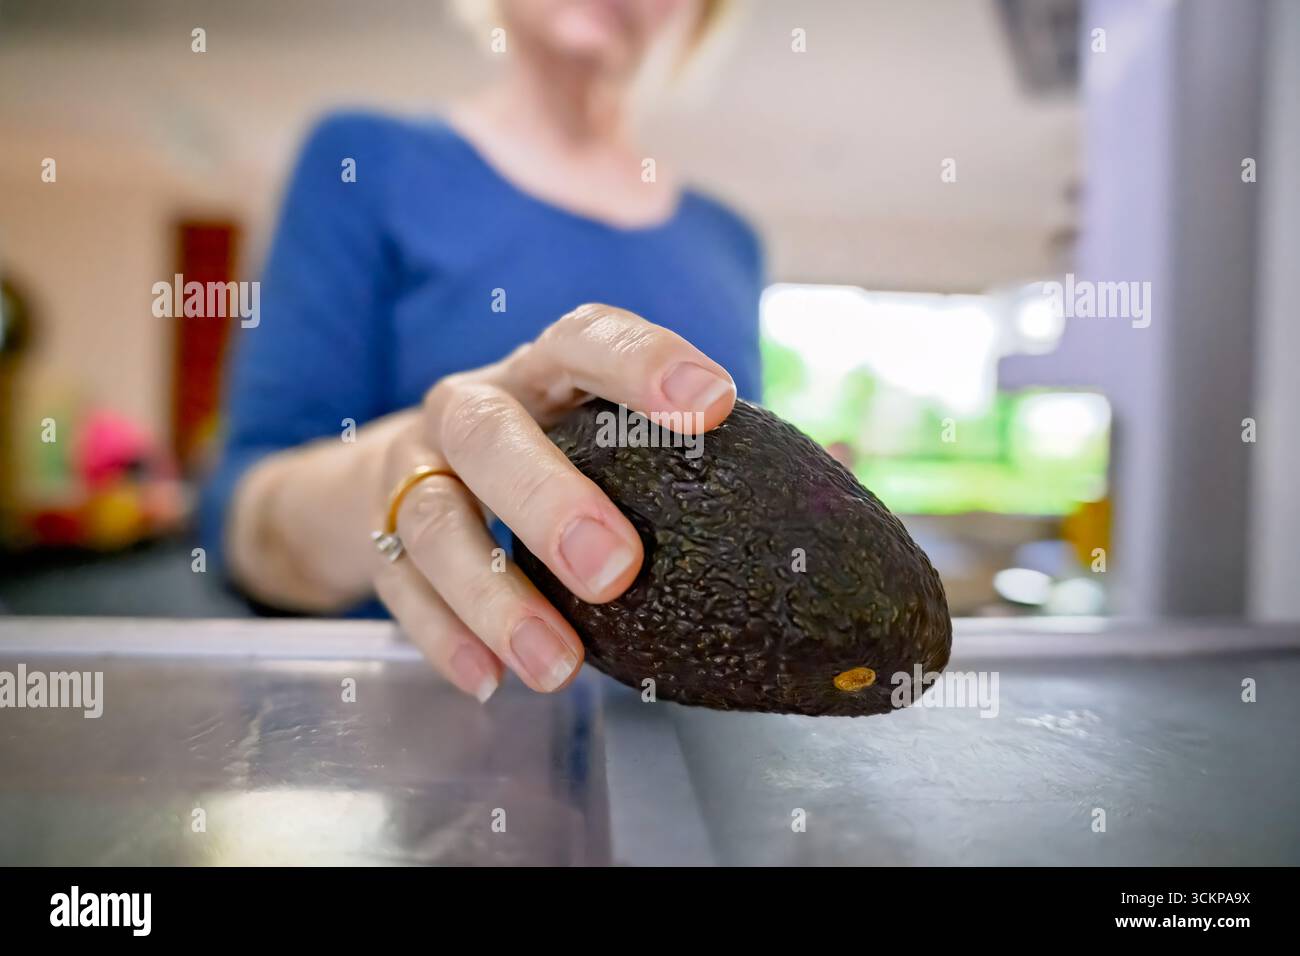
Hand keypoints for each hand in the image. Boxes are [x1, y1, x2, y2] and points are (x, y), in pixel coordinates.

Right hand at [372, 304, 736, 701]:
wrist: (392, 476)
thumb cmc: (547, 454)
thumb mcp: (609, 435)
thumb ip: (711, 453)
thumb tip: (844, 469)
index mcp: (546, 371)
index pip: (587, 337)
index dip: (645, 363)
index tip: (712, 406)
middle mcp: (474, 405)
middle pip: (492, 431)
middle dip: (551, 498)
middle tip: (616, 568)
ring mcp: (415, 468)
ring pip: (434, 519)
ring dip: (492, 595)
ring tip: (557, 666)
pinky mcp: (377, 535)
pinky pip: (398, 587)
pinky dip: (443, 636)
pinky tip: (489, 683)